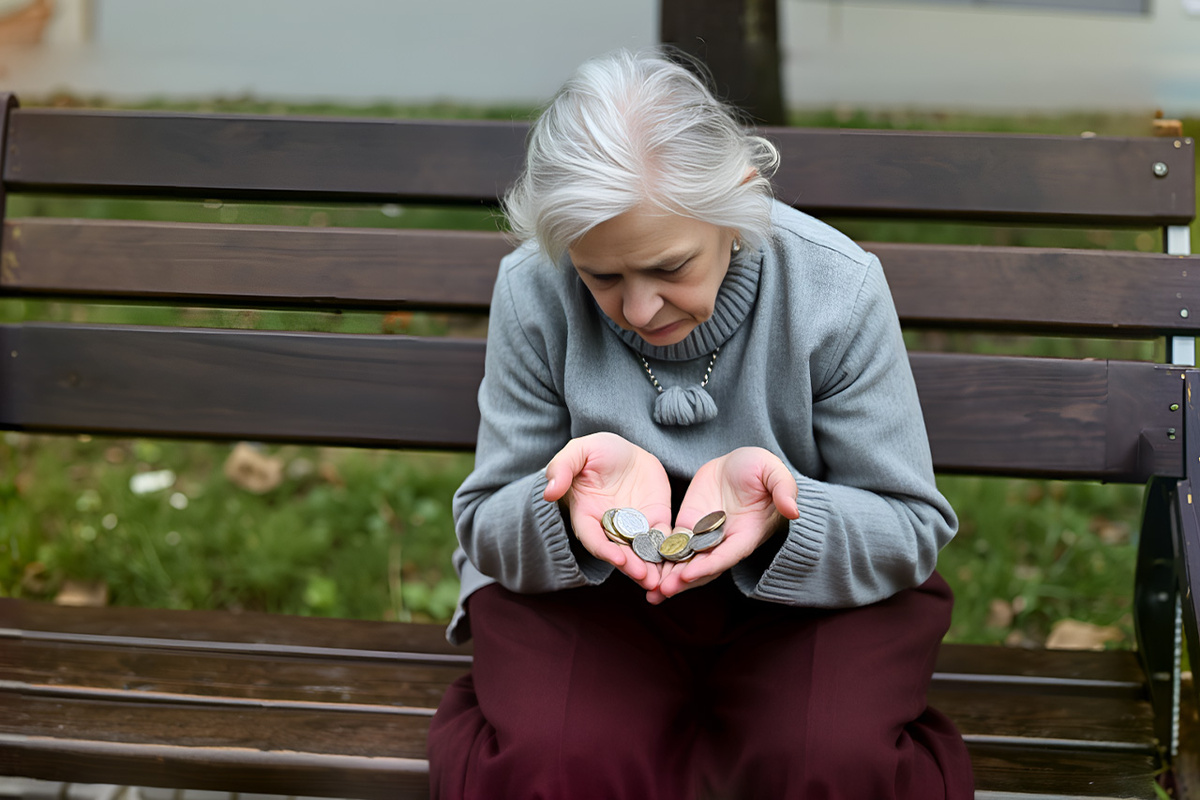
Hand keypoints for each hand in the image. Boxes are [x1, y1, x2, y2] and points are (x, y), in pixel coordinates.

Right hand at [543, 432, 672, 591]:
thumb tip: (549, 492)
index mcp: (587, 514)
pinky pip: (663, 540)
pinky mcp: (655, 521)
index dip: (604, 550)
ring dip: (651, 568)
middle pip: (619, 552)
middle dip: (632, 567)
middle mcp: (610, 526)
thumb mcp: (578, 452)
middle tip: (645, 578)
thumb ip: (561, 469)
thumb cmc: (597, 452)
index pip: (593, 538)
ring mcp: (634, 526)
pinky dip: (669, 553)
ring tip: (661, 582)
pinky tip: (678, 564)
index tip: (619, 559)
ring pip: (641, 552)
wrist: (626, 450)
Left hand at [649, 447, 799, 602]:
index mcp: (747, 533)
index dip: (710, 565)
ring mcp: (705, 535)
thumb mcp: (773, 472)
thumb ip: (783, 489)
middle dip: (684, 580)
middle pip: (704, 566)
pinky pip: (673, 545)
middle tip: (662, 591)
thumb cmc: (760, 469)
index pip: (728, 554)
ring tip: (648, 591)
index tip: (691, 574)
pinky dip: (660, 559)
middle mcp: (725, 541)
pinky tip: (641, 569)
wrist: (738, 462)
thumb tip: (794, 510)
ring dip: (669, 577)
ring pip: (686, 562)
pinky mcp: (688, 525)